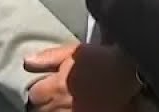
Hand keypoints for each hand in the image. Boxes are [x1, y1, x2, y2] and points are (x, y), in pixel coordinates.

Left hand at [24, 42, 140, 111]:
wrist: (130, 72)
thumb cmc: (102, 58)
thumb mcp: (74, 52)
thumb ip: (48, 58)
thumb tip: (27, 61)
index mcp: (55, 87)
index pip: (34, 95)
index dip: (41, 89)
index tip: (49, 86)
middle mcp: (61, 106)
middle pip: (42, 111)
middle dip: (47, 103)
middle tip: (59, 95)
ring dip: (58, 109)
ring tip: (69, 101)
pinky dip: (71, 111)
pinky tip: (79, 106)